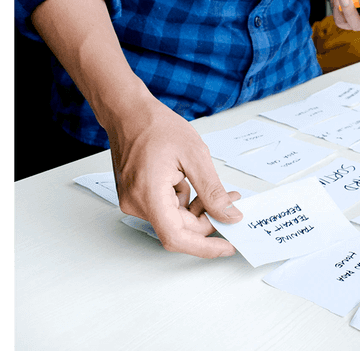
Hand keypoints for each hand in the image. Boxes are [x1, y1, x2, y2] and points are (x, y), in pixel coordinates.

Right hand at [108, 97, 243, 257]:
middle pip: (179, 229)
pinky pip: (165, 209)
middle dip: (208, 220)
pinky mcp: (136, 196)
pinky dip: (184, 202)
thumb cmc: (155, 126)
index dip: (205, 247)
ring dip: (197, 209)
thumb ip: (213, 191)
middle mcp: (136, 204)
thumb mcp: (195, 155)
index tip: (227, 247)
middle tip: (232, 202)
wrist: (127, 112)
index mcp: (149, 195)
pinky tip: (191, 182)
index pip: (177, 238)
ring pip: (174, 219)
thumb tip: (230, 215)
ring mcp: (133, 201)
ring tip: (215, 189)